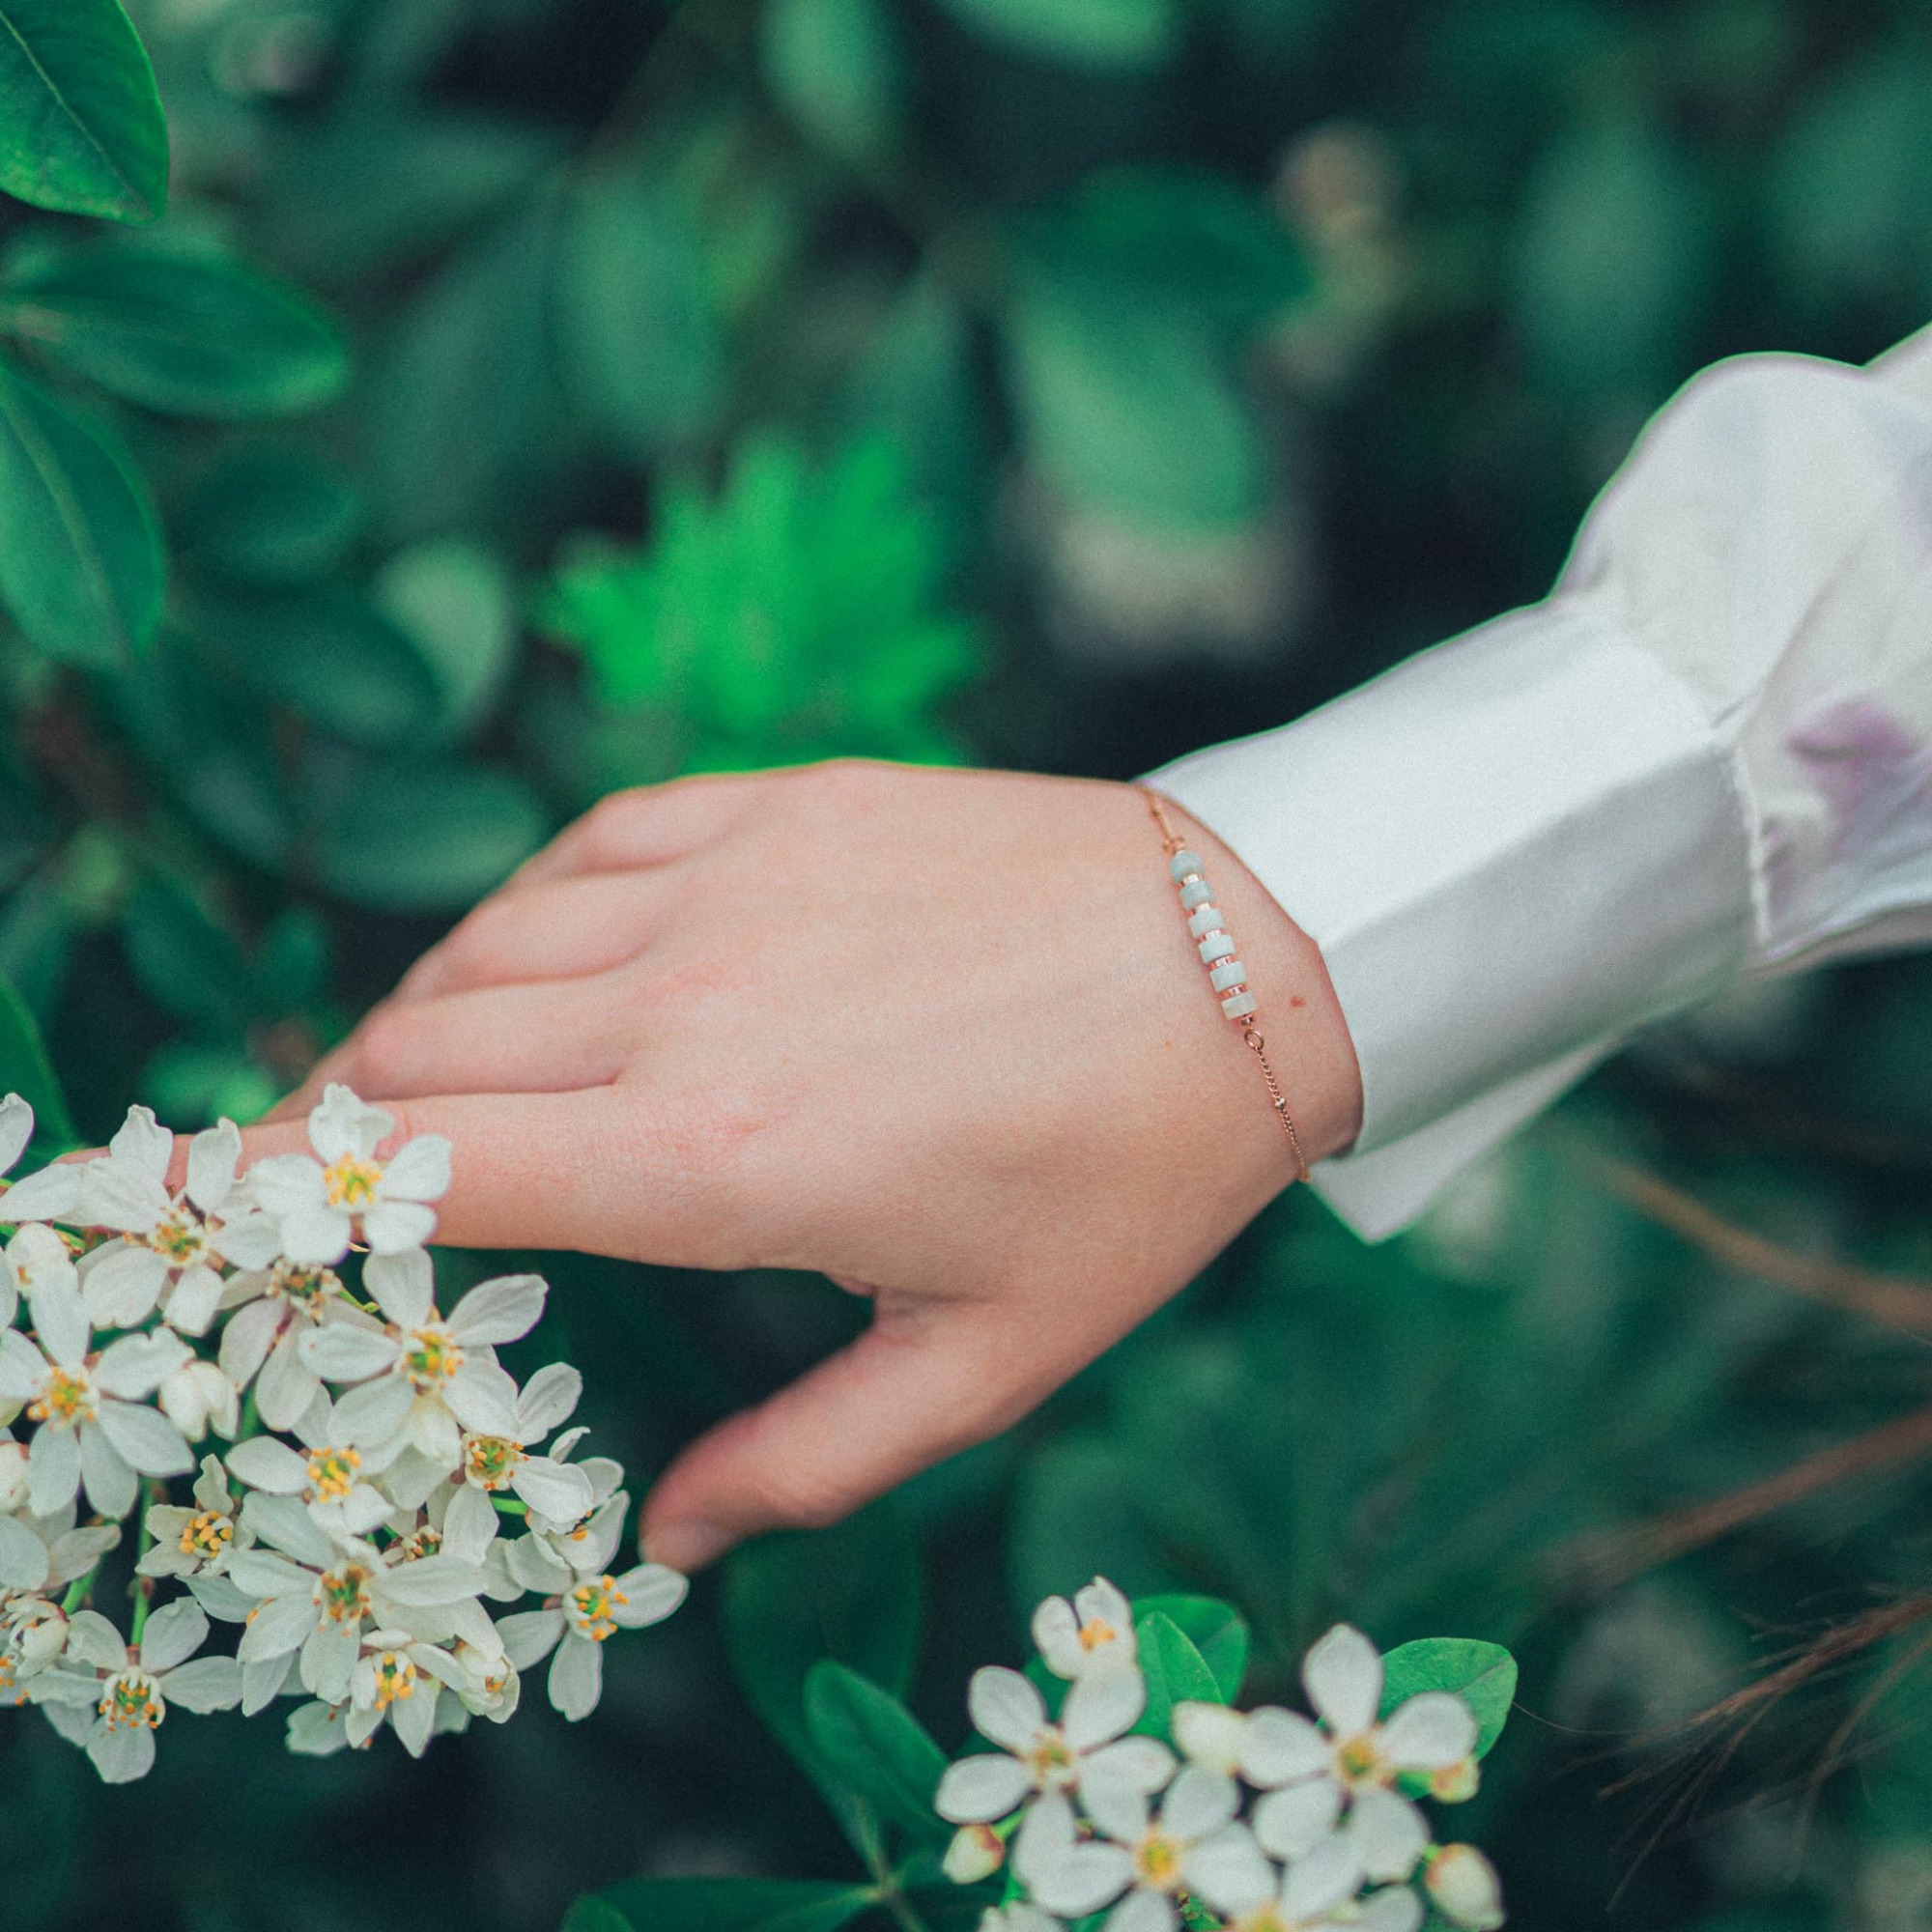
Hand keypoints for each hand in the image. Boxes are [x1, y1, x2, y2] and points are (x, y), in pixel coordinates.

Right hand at [246, 761, 1362, 1569]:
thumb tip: (672, 1540)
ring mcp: (731, 880)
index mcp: (718, 1159)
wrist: (1255, 958)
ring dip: (429, 1020)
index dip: (292, 1188)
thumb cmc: (1130, 1171)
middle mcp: (689, 1002)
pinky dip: (529, 912)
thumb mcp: (985, 1361)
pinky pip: (588, 846)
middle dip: (347, 1120)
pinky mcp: (781, 800)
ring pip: (487, 946)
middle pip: (423, 1051)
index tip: (219, 1206)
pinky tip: (546, 957)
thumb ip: (808, 1459)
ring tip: (431, 1081)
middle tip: (337, 1170)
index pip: (432, 1167)